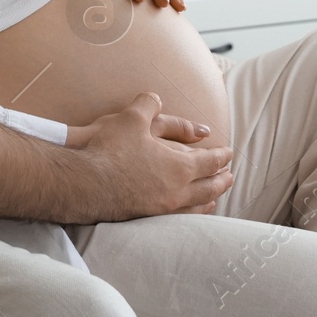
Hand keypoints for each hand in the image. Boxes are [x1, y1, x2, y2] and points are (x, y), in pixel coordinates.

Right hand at [64, 92, 232, 218]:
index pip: (210, 162)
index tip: (229, 154)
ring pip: (196, 206)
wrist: (86, 184)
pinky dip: (190, 214)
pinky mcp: (148, 217)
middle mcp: (177, 190)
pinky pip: (179, 218)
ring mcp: (164, 207)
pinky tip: (186, 213)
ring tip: (214, 199)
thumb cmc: (111, 149)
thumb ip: (148, 105)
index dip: (221, 157)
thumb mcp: (131, 118)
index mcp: (180, 166)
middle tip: (230, 177)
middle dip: (221, 181)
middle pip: (209, 187)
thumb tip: (156, 98)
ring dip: (209, 200)